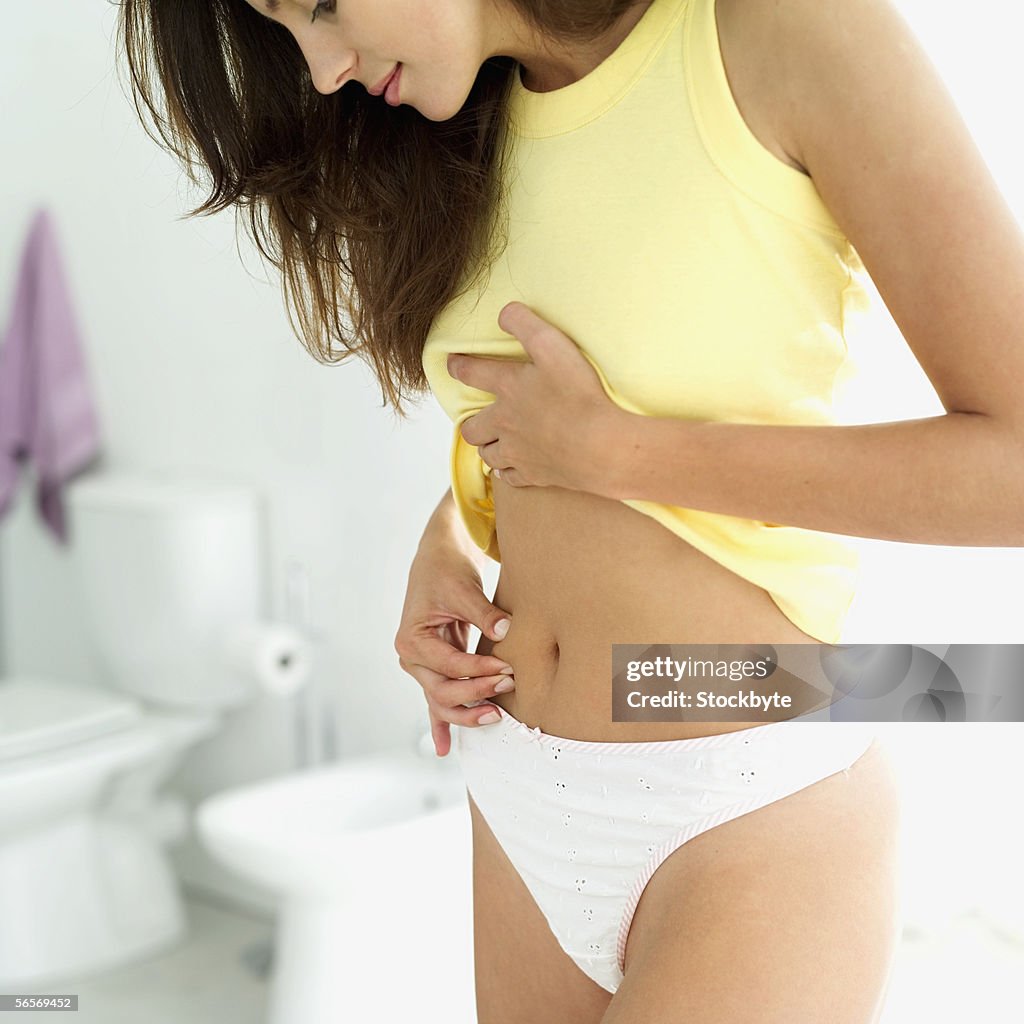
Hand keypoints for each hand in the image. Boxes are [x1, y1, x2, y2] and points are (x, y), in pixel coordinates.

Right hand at [394, 544, 515, 756]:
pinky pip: (436, 701)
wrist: (438, 560)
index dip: (479, 671)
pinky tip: (445, 748)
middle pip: (442, 692)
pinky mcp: (433, 669)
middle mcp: (411, 658)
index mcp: (412, 639)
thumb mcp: (464, 588)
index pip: (449, 666)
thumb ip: (484, 613)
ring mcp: (420, 667)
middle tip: (509, 685)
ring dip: (467, 712)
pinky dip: (440, 724)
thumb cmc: (447, 571)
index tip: (508, 668)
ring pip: (440, 702)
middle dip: (476, 693)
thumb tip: (505, 631)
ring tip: (496, 717)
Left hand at [447, 302, 620, 491]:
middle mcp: (505, 423)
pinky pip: (509, 478)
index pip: (472, 373)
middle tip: (475, 419)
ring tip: (494, 443)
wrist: (600, 447)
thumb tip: (504, 312)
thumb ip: (526, 324)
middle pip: (471, 428)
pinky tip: (513, 467)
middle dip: (470, 423)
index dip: (459, 366)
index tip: (452, 364)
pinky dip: (508, 472)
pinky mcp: (534, 475)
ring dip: (488, 448)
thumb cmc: (579, 394)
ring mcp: (518, 453)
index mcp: (509, 389)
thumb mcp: (554, 346)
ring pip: (488, 455)